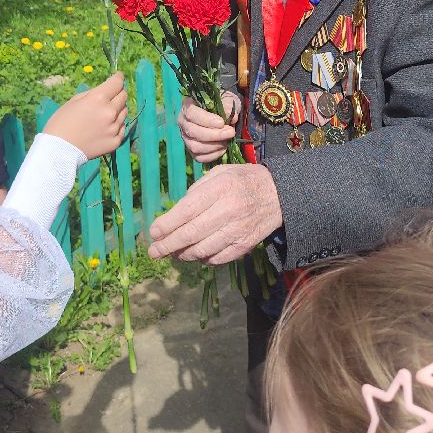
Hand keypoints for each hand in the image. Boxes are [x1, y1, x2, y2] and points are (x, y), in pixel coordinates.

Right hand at [43, 72, 126, 158]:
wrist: (58, 150)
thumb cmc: (61, 122)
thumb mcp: (74, 101)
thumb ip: (93, 93)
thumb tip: (106, 91)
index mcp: (99, 99)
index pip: (117, 82)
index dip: (118, 78)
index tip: (117, 77)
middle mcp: (110, 112)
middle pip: (124, 96)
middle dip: (118, 93)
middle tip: (109, 97)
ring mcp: (114, 128)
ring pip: (124, 112)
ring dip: (117, 110)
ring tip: (103, 115)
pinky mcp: (115, 141)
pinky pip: (122, 128)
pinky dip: (116, 125)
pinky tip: (105, 127)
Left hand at [147, 163, 281, 264]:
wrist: (278, 194)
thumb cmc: (242, 180)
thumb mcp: (219, 173)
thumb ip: (196, 191)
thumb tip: (174, 214)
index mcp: (220, 188)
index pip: (186, 211)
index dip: (166, 224)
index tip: (153, 232)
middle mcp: (228, 210)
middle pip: (190, 234)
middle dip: (167, 245)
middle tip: (154, 252)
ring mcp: (238, 230)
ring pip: (202, 250)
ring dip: (182, 254)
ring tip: (173, 253)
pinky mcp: (244, 245)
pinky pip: (217, 259)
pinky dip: (202, 259)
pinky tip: (196, 254)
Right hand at [178, 92, 240, 163]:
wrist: (224, 114)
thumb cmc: (223, 104)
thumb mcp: (227, 99)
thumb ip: (228, 106)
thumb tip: (231, 118)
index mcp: (188, 106)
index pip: (191, 114)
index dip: (206, 120)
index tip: (222, 123)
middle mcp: (183, 123)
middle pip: (193, 132)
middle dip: (214, 135)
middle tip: (231, 132)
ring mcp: (186, 138)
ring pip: (195, 147)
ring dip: (214, 146)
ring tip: (227, 140)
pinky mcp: (192, 151)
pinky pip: (199, 157)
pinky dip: (213, 155)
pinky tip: (223, 148)